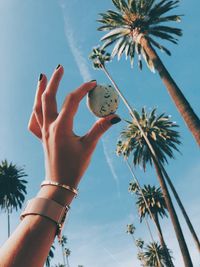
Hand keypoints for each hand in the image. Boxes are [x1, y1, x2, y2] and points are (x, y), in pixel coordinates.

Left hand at [28, 65, 120, 188]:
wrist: (60, 184)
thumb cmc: (75, 166)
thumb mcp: (89, 146)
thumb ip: (100, 128)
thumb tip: (114, 116)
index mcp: (61, 127)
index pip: (71, 101)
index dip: (83, 90)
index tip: (93, 83)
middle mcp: (49, 127)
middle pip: (48, 98)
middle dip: (54, 81)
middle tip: (59, 67)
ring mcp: (43, 132)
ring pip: (37, 107)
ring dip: (40, 91)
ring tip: (42, 77)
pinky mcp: (42, 137)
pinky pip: (34, 121)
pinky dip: (35, 110)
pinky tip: (38, 106)